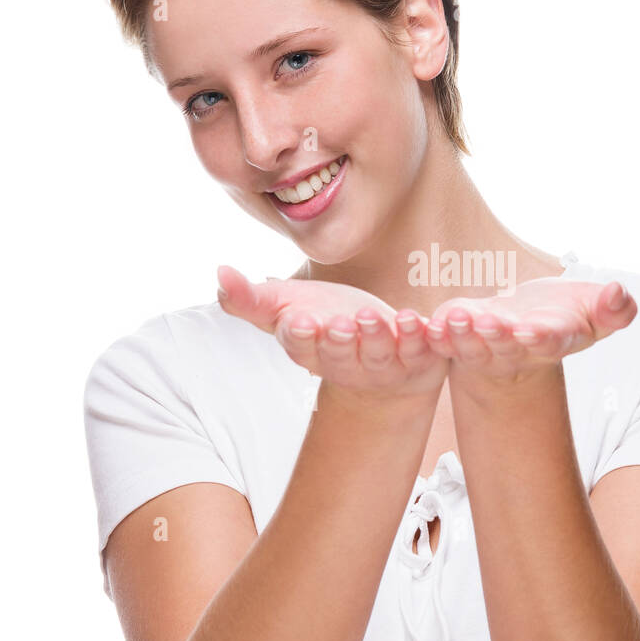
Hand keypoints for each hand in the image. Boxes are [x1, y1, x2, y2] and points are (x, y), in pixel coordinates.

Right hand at [216, 265, 447, 398]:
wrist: (378, 350)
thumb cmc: (325, 323)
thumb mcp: (284, 307)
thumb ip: (249, 298)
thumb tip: (219, 274)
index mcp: (311, 352)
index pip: (302, 348)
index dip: (301, 337)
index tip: (299, 322)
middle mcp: (347, 365)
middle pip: (340, 357)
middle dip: (338, 342)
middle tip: (337, 324)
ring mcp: (384, 366)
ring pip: (380, 355)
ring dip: (376, 337)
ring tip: (370, 317)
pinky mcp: (419, 359)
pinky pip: (420, 350)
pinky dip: (417, 336)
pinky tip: (413, 318)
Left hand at [423, 278, 637, 385]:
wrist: (521, 331)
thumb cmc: (560, 317)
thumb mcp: (592, 312)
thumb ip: (613, 309)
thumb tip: (622, 293)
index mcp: (552, 341)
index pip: (551, 341)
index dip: (542, 337)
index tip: (534, 330)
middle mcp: (516, 351)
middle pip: (506, 345)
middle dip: (497, 336)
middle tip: (488, 323)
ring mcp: (483, 349)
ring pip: (471, 346)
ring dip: (462, 334)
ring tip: (454, 318)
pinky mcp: (456, 340)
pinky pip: (442, 340)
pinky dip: (432, 333)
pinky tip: (423, 324)